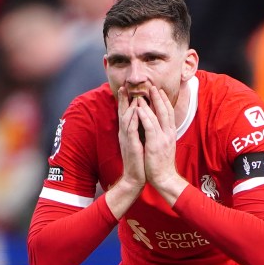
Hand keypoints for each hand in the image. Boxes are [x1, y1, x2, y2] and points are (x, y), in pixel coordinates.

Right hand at [105, 88, 145, 218]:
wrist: (136, 178)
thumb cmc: (138, 161)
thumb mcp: (137, 142)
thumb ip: (137, 131)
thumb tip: (140, 120)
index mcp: (127, 133)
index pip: (126, 113)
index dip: (125, 101)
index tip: (125, 89)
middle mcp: (125, 134)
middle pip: (123, 113)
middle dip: (123, 100)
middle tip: (124, 86)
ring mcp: (127, 139)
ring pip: (127, 119)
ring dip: (129, 106)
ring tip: (131, 94)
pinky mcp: (131, 146)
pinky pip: (131, 130)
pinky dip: (133, 120)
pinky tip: (136, 111)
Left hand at [136, 86, 186, 203]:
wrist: (164, 178)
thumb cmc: (161, 164)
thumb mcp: (164, 146)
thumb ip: (162, 135)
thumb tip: (159, 127)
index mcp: (170, 134)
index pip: (169, 113)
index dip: (164, 101)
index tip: (159, 91)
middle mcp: (168, 134)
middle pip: (165, 111)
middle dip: (159, 97)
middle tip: (153, 86)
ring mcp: (163, 138)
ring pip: (158, 116)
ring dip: (150, 103)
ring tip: (143, 93)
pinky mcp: (155, 144)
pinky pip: (150, 126)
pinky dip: (145, 116)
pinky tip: (139, 108)